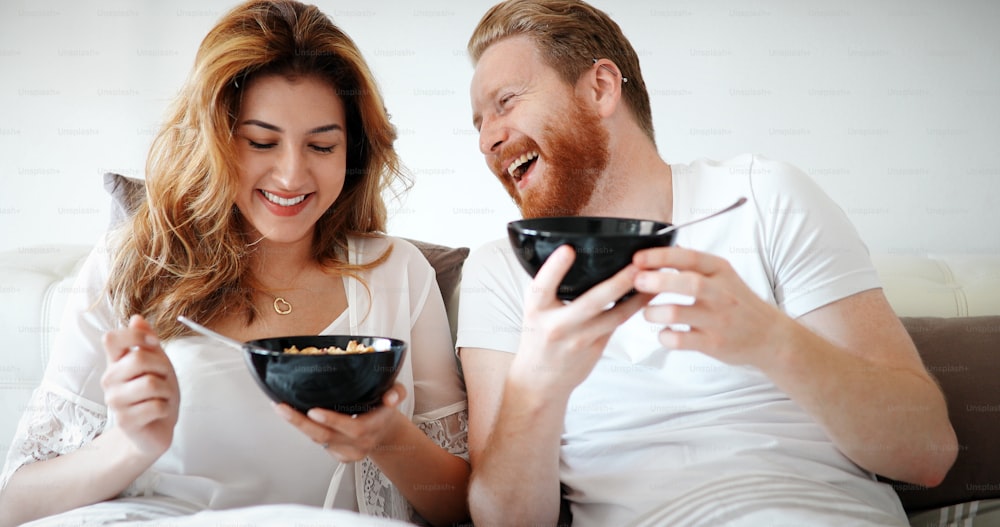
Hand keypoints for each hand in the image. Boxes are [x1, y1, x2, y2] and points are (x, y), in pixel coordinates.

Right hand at [101, 314, 179, 458]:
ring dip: (167, 391)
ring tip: (162, 397)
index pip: (111, 339)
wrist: (158, 427)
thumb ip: (147, 341)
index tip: (154, 344)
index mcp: (116, 362)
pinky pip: (156, 406)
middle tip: (164, 380)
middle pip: (139, 359)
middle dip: (163, 368)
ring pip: (151, 384)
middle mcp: (109, 380)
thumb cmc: (157, 392)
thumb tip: (136, 318)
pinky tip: (159, 412)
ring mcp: (114, 401)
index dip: (136, 336)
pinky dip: (165, 408)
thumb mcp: (158, 362)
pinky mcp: (124, 421)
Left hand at [275, 383, 406, 461]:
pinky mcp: (338, 456)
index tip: (314, 411)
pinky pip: (317, 442)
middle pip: (327, 437)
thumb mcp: (396, 394)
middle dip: (302, 423)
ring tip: (281, 408)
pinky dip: (303, 430)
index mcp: (373, 427)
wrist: (385, 432)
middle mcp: (359, 443)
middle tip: (284, 408)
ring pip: (318, 440)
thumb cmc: (384, 409)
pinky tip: (291, 416)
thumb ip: (396, 392)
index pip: (354, 428)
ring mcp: (347, 452)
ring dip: (297, 425)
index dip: (333, 421)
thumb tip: (391, 397)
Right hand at [511, 245, 653, 395]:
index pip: (543, 286)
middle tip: (637, 265)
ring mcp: (579, 339)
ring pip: (615, 316)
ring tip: (655, 278)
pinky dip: (634, 307)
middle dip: (617, 282)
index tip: (568, 249)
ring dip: (638, 297)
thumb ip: (550, 288)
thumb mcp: (534, 310)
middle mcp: (557, 325)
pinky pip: (618, 324)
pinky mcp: (596, 349)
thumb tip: (575, 256)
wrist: (540, 381)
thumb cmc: (538, 338)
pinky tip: (648, 295)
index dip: (555, 268)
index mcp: (537, 310)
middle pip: (591, 302)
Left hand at [632, 246, 785, 366]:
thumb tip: (660, 249)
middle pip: (686, 283)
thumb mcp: (723, 276)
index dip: (660, 256)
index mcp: (720, 271)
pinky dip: (664, 336)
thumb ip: (694, 265)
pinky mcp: (713, 344)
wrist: (770, 336)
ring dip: (653, 312)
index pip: (689, 257)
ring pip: (677, 313)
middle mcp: (721, 293)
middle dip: (656, 281)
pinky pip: (679, 340)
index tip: (638, 258)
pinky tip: (664, 332)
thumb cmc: (740, 303)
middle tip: (637, 281)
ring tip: (648, 312)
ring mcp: (718, 320)